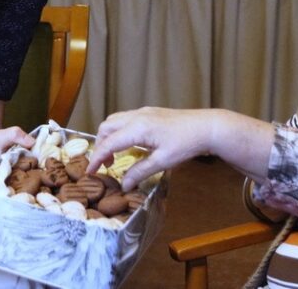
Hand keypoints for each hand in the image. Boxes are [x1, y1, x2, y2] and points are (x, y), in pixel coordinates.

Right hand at [88, 107, 274, 190]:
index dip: (97, 158)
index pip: (109, 143)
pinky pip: (126, 119)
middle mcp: (137, 116)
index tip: (90, 171)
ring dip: (109, 136)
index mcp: (138, 128)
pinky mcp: (150, 112)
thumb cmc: (187, 144)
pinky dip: (119, 131)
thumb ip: (140, 172)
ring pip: (115, 120)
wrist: (207, 126)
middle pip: (107, 127)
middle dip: (100, 145)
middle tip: (105, 164)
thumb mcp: (163, 162)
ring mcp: (144, 112)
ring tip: (115, 155)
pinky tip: (129, 144)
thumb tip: (124, 185)